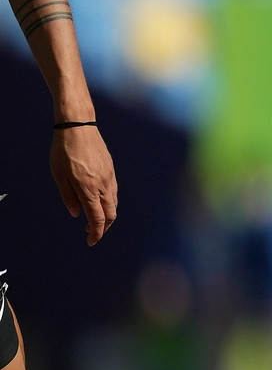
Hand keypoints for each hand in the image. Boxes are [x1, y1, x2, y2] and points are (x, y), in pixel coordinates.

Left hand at [50, 124, 115, 245]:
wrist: (79, 127)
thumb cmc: (64, 151)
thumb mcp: (59, 176)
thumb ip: (68, 197)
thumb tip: (76, 213)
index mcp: (89, 188)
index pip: (97, 218)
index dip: (95, 233)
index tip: (90, 242)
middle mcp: (103, 185)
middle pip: (111, 214)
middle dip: (103, 227)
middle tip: (91, 232)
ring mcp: (110, 177)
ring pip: (114, 203)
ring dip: (106, 215)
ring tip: (92, 218)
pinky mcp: (111, 170)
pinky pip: (113, 192)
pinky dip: (108, 202)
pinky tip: (98, 201)